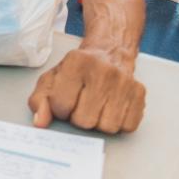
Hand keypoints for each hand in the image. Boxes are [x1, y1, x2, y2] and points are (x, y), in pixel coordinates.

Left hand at [28, 47, 145, 133]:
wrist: (109, 52)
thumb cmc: (78, 69)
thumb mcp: (52, 79)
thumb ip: (39, 100)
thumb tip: (40, 122)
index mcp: (76, 63)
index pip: (61, 105)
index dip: (59, 109)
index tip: (63, 102)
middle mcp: (103, 71)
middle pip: (84, 120)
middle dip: (78, 118)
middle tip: (80, 104)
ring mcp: (124, 82)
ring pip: (107, 127)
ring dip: (98, 122)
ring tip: (95, 107)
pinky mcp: (139, 93)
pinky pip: (128, 126)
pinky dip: (117, 123)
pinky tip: (111, 108)